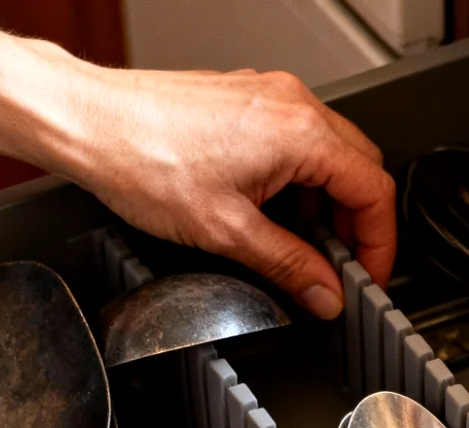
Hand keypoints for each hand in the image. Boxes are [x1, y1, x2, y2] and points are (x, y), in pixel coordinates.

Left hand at [56, 66, 395, 318]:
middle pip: (359, 168)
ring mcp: (268, 96)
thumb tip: (325, 291)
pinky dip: (296, 181)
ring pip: (328, 154)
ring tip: (298, 246)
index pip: (374, 190)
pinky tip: (269, 212)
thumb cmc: (141, 159)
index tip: (366, 277)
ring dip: (324, 204)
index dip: (379, 244)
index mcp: (301, 131)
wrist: (88, 123)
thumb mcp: (227, 232)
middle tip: (340, 269)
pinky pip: (294, 141)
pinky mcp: (244, 100)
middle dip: (356, 225)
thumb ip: (290, 266)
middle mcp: (292, 103)